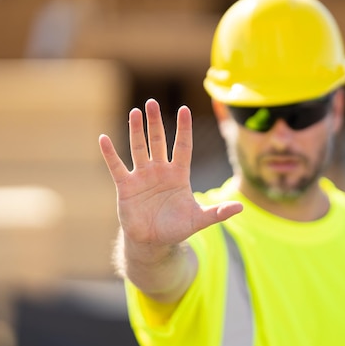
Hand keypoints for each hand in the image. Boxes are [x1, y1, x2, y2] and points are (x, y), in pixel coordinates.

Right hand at [99, 99, 241, 247]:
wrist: (153, 242)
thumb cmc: (176, 228)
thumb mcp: (199, 220)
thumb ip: (217, 213)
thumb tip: (240, 208)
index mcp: (179, 174)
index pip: (183, 146)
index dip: (184, 129)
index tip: (185, 110)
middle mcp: (160, 170)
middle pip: (158, 141)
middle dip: (155, 122)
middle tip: (152, 103)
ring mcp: (142, 176)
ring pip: (138, 148)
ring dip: (136, 131)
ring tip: (135, 112)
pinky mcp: (126, 186)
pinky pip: (116, 166)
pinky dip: (110, 153)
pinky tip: (103, 138)